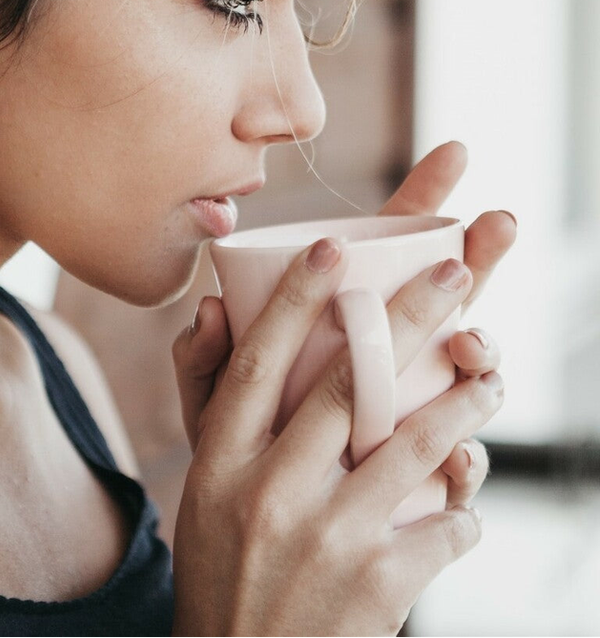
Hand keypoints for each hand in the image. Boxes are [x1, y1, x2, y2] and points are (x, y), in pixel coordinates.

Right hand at [170, 235, 504, 636]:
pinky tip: (462, 500)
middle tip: (454, 273)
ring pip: (413, 446)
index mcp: (220, 462)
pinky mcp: (379, 587)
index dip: (295, 300)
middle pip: (346, 386)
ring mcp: (328, 540)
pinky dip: (462, 507)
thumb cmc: (224, 563)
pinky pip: (444, 526)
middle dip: (407, 319)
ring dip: (464, 404)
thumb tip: (213, 308)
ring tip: (491, 375)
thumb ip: (206, 396)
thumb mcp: (202, 486)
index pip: (259, 362)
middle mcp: (269, 492)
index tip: (332, 247)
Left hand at [174, 140, 515, 454]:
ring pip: (466, 370)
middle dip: (477, 256)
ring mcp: (412, 411)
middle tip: (500, 222)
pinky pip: (457, 463)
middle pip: (442, 297)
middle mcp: (386, 358)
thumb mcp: (208, 407)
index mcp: (340, 325)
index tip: (456, 153)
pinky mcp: (422, 477)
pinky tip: (461, 458)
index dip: (422, 200)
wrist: (252, 550)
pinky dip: (466, 460)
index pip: (385, 251)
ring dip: (480, 348)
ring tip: (470, 345)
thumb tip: (206, 310)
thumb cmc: (234, 458)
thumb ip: (201, 360)